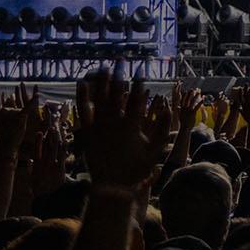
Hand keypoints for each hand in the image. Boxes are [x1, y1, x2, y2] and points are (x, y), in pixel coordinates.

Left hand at [74, 69, 173, 192]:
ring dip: (102, 82)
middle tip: (122, 62)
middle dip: (120, 76)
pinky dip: (82, 97)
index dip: (139, 84)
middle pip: (117, 95)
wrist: (112, 186)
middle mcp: (114, 124)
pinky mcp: (87, 133)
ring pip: (100, 100)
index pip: (136, 100)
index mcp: (131, 127)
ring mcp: (99, 128)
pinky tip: (82, 84)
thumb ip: (163, 128)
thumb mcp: (155, 150)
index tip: (141, 72)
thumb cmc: (136, 170)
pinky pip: (83, 111)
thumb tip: (167, 108)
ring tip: (105, 67)